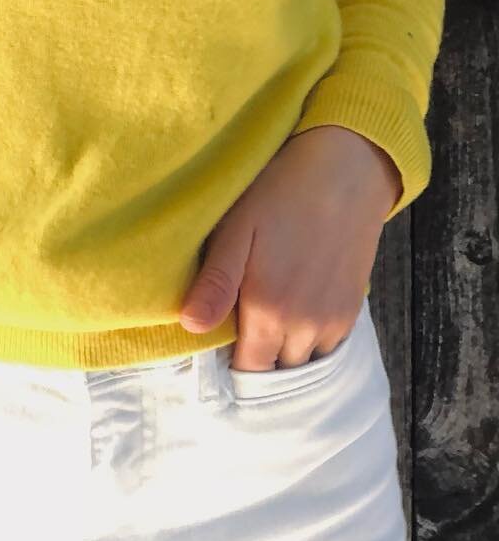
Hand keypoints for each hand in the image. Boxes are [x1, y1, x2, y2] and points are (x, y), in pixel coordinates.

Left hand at [176, 125, 400, 370]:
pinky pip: (326, 346)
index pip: (247, 368)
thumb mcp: (237, 229)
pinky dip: (308, 339)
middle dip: (256, 356)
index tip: (218, 338)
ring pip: (302, 360)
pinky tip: (293, 306)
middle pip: (275, 368)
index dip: (230, 360)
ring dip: (283, 349)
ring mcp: (332, 321)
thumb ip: (217, 282)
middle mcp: (304, 327)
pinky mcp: (351, 311)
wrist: (344, 172)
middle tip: (239, 322)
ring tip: (265, 314)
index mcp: (268, 310)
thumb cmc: (279, 192)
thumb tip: (190, 327)